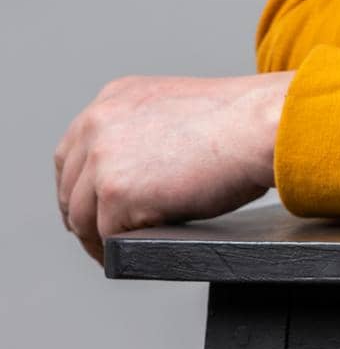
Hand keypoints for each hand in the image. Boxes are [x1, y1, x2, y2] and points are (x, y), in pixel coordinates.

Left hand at [53, 71, 295, 265]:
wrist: (261, 124)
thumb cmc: (237, 122)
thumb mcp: (174, 109)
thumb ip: (142, 132)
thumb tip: (133, 173)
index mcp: (114, 98)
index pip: (73, 151)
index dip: (80, 186)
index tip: (94, 209)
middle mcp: (100, 121)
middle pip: (69, 186)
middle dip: (84, 215)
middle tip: (104, 238)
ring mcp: (104, 156)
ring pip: (81, 217)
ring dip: (97, 239)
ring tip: (120, 250)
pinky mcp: (116, 191)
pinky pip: (106, 236)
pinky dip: (118, 248)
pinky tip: (139, 247)